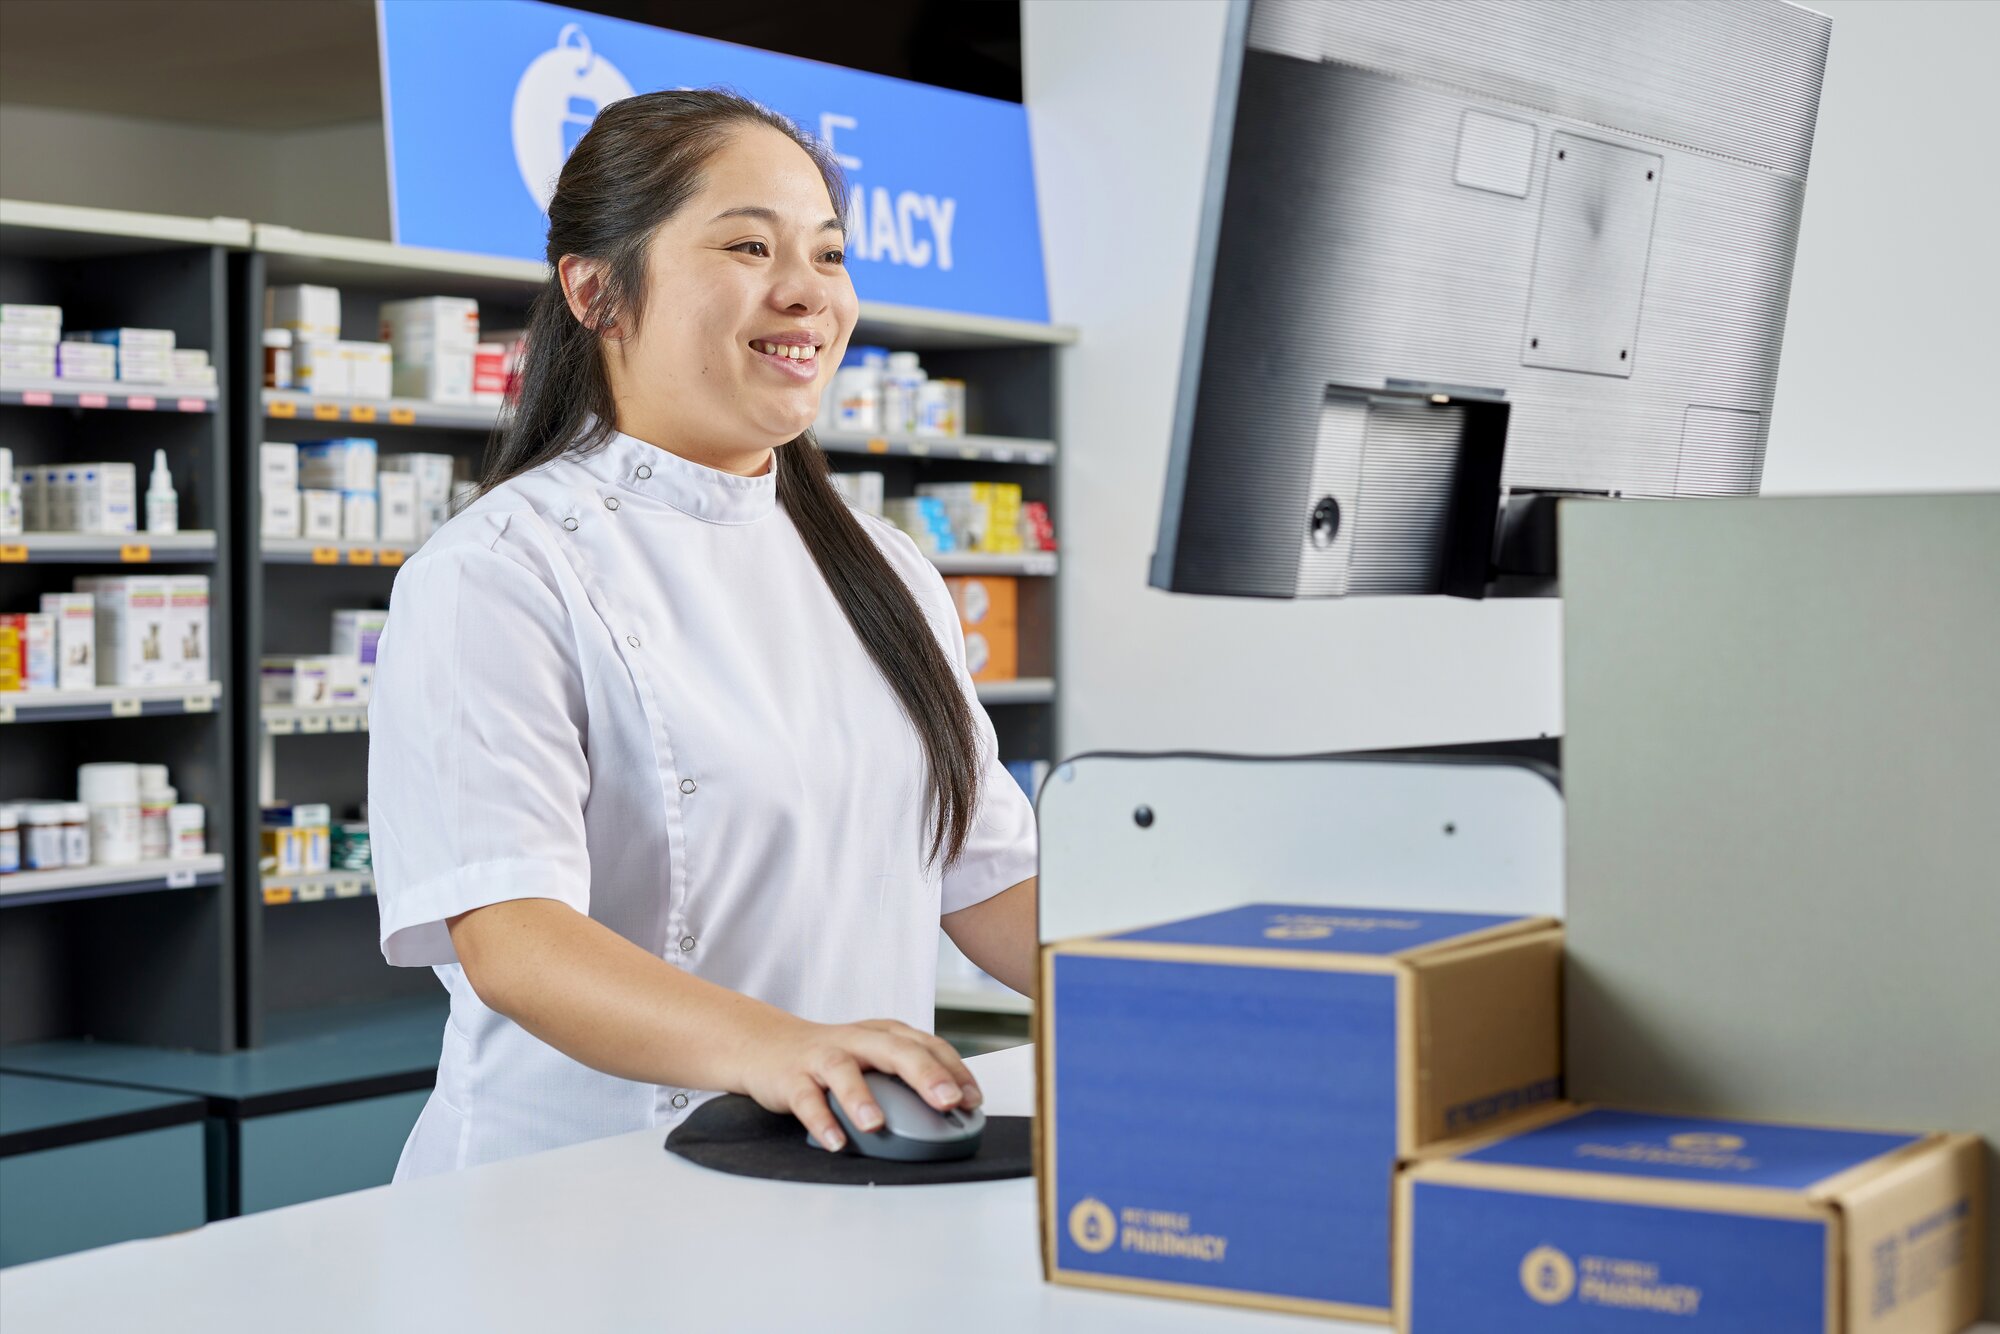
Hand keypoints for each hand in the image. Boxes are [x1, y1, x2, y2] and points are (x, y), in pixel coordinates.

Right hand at [738, 1017, 981, 1151]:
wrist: (767, 1045)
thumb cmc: (832, 1058)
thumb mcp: (874, 1058)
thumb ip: (907, 1078)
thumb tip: (954, 1113)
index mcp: (884, 1034)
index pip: (927, 1045)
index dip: (953, 1070)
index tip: (973, 1098)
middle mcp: (857, 1041)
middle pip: (895, 1050)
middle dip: (925, 1075)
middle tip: (948, 1102)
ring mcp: (822, 1057)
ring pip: (843, 1071)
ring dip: (860, 1097)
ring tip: (876, 1125)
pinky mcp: (792, 1078)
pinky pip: (806, 1099)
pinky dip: (821, 1120)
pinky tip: (835, 1141)